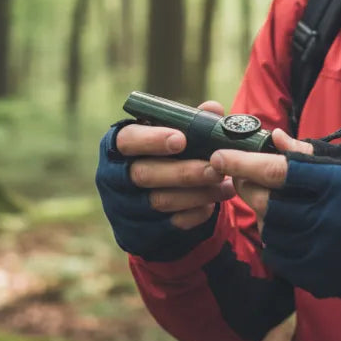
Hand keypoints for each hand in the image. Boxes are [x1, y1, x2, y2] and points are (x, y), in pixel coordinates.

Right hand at [95, 102, 232, 261]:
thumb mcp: (173, 136)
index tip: (181, 140)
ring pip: (160, 201)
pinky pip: (168, 225)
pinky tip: (213, 205)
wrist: (153, 198)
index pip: (127, 140)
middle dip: (184, 172)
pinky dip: (194, 214)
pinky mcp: (138, 230)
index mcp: (117, 145)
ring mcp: (124, 206)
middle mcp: (114, 176)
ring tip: (226, 185)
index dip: (152, 140)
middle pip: (144, 174)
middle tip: (216, 168)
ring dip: (197, 194)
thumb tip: (212, 109)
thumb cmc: (163, 156)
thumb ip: (191, 122)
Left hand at [211, 140, 340, 305]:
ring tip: (270, 200)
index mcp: (337, 185)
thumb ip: (313, 152)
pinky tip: (284, 228)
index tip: (219, 156)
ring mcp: (322, 254)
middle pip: (267, 202)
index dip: (243, 163)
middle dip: (246, 186)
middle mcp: (327, 221)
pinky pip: (279, 257)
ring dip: (261, 212)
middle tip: (242, 175)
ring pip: (270, 230)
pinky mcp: (320, 278)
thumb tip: (277, 139)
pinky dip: (274, 240)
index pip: (278, 171)